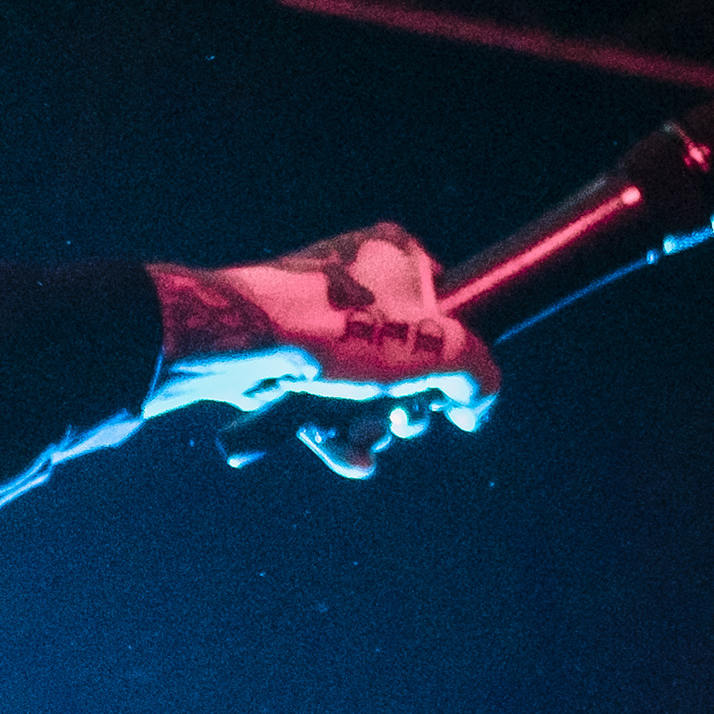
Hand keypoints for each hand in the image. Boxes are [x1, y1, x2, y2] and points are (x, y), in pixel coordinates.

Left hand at [146, 222, 502, 479]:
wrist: (237, 342)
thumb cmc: (337, 330)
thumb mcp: (434, 350)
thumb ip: (477, 372)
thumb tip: (475, 402)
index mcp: (393, 255)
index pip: (449, 310)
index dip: (455, 362)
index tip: (451, 399)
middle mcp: (354, 281)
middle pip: (407, 359)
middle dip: (407, 405)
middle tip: (399, 421)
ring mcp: (316, 321)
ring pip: (364, 387)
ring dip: (372, 425)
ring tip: (362, 435)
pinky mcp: (284, 358)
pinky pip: (323, 401)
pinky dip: (338, 433)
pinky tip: (350, 459)